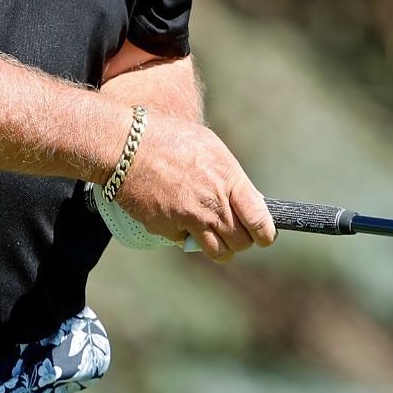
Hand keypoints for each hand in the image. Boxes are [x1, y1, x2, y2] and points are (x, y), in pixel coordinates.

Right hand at [111, 113, 276, 262]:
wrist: (127, 147)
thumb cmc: (170, 140)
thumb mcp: (211, 148)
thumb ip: (231, 176)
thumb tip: (251, 200)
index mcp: (228, 179)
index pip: (259, 220)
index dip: (266, 234)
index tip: (265, 236)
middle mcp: (212, 202)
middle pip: (242, 241)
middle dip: (242, 241)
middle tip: (235, 232)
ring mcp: (190, 218)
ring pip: (219, 252)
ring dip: (220, 248)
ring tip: (214, 236)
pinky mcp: (168, 229)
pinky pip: (187, 244)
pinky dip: (187, 238)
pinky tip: (180, 219)